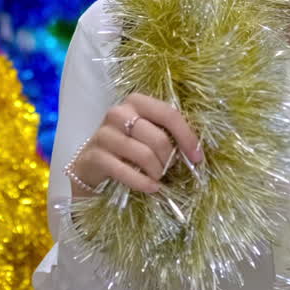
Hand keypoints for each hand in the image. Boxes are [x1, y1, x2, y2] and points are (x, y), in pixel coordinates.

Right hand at [68, 93, 203, 197]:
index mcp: (136, 102)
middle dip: (169, 159)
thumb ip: (166, 133)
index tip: (197, 157)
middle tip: (167, 170)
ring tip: (157, 178)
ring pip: (144, 155)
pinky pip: (125, 171)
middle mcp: (118, 113)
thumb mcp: (146, 134)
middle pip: (158, 138)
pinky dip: (142, 182)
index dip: (187, 136)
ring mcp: (104, 134)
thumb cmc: (127, 147)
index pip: (168, 113)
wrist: (92, 164)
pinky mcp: (95, 156)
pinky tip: (151, 187)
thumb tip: (195, 149)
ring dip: (157, 172)